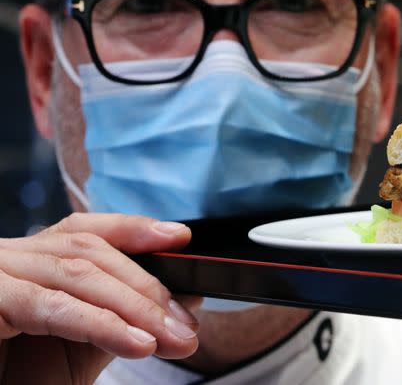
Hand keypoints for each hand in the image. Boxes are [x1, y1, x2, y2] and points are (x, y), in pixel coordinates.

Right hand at [0, 213, 199, 383]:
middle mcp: (8, 259)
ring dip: (135, 307)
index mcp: (30, 263)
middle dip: (148, 288)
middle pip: (89, 253)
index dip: (133, 229)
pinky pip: (52, 306)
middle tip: (186, 326)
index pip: (84, 232)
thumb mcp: (81, 344)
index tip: (180, 238)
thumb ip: (122, 315)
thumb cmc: (19, 378)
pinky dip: (101, 323)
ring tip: (171, 338)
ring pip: (77, 274)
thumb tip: (182, 298)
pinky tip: (137, 342)